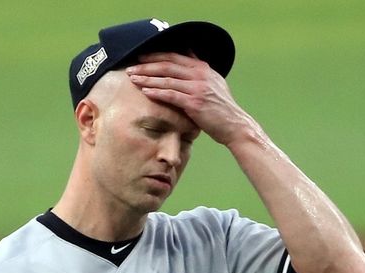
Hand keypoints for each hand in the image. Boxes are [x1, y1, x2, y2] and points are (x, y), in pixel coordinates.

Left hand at [126, 52, 255, 146]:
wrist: (234, 125)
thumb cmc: (220, 107)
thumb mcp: (212, 82)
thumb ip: (198, 70)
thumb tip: (186, 54)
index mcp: (202, 68)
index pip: (174, 56)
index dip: (155, 56)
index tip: (139, 57)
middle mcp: (200, 75)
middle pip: (167, 66)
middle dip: (146, 66)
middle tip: (130, 68)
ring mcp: (197, 88)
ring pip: (166, 80)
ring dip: (147, 79)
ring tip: (133, 79)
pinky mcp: (194, 103)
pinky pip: (171, 95)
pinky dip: (156, 92)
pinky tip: (145, 92)